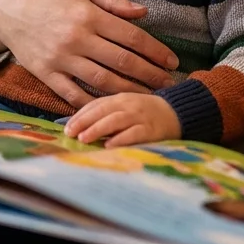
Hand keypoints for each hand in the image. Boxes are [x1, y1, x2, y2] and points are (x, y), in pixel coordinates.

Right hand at [0, 0, 177, 107]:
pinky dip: (95, 104)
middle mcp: (76, 39)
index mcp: (88, 16)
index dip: (155, 50)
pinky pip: (74, 95)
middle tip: (169, 83)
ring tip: (148, 97)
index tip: (171, 61)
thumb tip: (143, 13)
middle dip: (150, 74)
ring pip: (102, 81)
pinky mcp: (47, 75)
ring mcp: (61, 59)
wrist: (8, 12)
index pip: (130, 36)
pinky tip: (113, 108)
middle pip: (121, 61)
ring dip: (129, 91)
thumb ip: (113, 1)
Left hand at [64, 93, 180, 146]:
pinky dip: (121, 139)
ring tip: (84, 139)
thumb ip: (105, 113)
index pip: (96, 104)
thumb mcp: (124, 107)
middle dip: (84, 122)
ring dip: (98, 129)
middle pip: (103, 111)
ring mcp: (140, 116)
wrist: (177, 113)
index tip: (66, 127)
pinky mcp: (152, 129)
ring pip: (116, 120)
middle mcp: (128, 105)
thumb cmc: (145, 113)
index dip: (80, 115)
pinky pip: (135, 133)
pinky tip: (110, 145)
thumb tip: (78, 126)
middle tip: (70, 134)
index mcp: (120, 98)